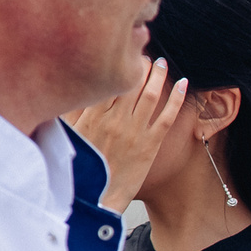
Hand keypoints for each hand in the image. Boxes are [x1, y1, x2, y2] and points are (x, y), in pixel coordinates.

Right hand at [67, 59, 186, 212]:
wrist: (98, 199)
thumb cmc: (82, 170)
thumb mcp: (68, 137)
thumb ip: (69, 114)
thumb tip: (66, 92)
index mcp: (90, 115)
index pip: (105, 80)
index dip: (115, 64)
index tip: (120, 51)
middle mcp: (113, 120)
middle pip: (128, 83)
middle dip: (137, 64)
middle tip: (143, 51)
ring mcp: (133, 132)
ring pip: (148, 95)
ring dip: (157, 75)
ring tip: (161, 63)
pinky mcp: (150, 145)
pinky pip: (167, 116)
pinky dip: (176, 98)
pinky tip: (184, 84)